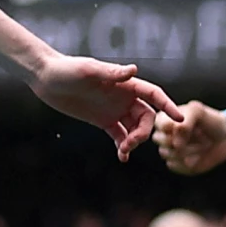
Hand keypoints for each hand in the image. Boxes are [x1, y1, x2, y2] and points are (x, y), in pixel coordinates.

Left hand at [28, 56, 182, 161]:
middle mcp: (123, 97)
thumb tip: (134, 70)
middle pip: (146, 117)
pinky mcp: (102, 121)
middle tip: (130, 143)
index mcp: (125, 84)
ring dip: (134, 141)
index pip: (153, 95)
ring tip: (124, 151)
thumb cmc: (66, 69)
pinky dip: (123, 146)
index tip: (180, 119)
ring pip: (134, 128)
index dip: (167, 105)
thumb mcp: (88, 71)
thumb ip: (111, 73)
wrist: (45, 77)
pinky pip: (119, 135)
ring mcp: (113, 110)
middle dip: (144, 131)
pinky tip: (122, 157)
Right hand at [152, 101, 225, 175]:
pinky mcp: (177, 164)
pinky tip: (197, 157)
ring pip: (166, 154)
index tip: (188, 127)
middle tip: (195, 137)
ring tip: (200, 146)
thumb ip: (184, 121)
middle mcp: (164, 135)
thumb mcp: (197, 111)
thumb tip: (175, 143)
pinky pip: (173, 166)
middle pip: (159, 140)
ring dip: (185, 151)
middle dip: (180, 139)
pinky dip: (185, 163)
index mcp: (165, 119)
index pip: (159, 125)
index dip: (173, 128)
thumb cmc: (211, 121)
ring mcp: (170, 150)